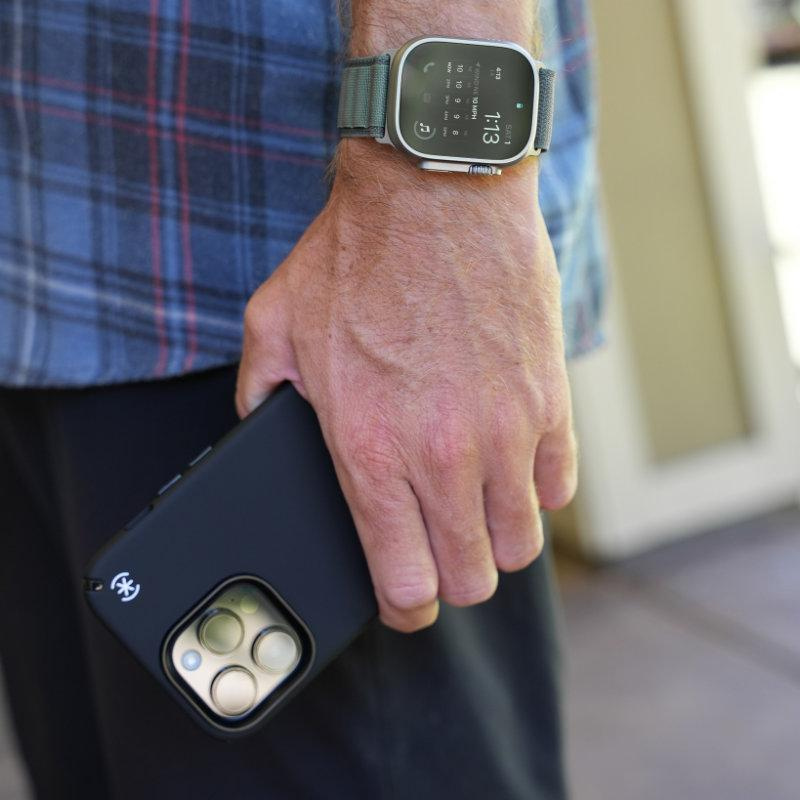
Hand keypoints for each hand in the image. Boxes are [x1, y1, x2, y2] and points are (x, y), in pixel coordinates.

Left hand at [236, 141, 576, 631]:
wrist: (435, 191)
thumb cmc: (355, 256)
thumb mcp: (274, 327)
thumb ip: (259, 398)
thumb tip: (254, 432)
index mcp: (370, 449)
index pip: (405, 582)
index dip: (403, 609)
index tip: (404, 601)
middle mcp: (444, 454)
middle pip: (470, 578)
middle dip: (451, 579)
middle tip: (438, 551)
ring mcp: (506, 431)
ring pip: (519, 545)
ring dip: (495, 540)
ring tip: (475, 507)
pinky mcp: (549, 402)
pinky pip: (556, 487)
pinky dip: (534, 490)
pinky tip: (509, 462)